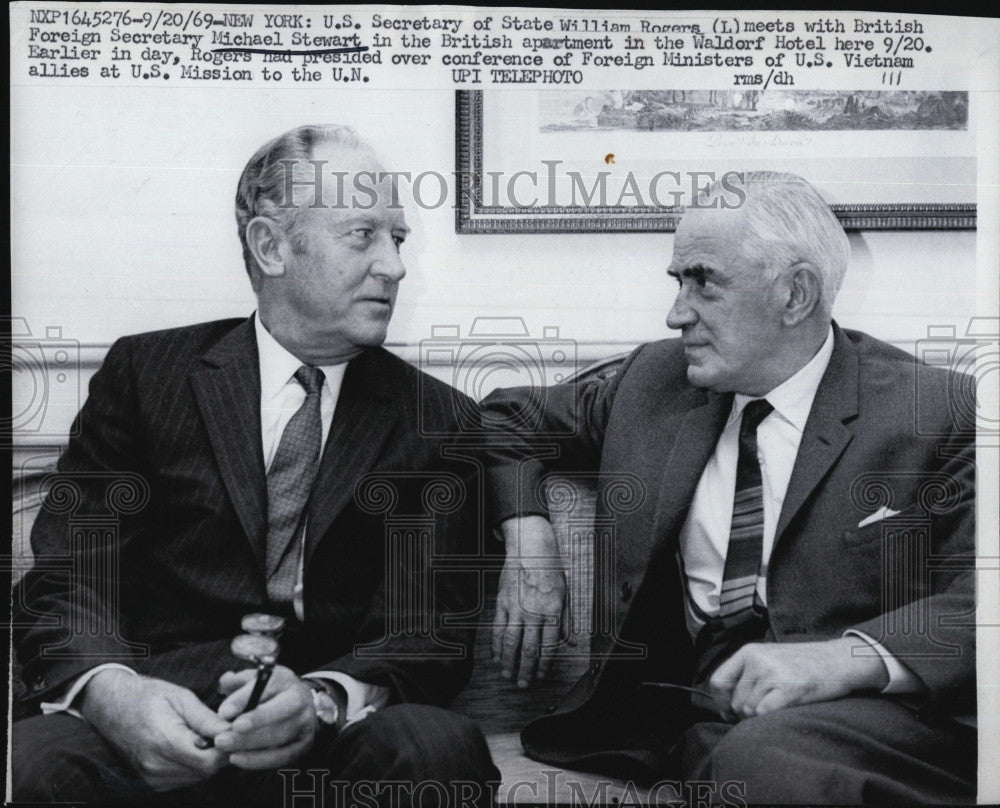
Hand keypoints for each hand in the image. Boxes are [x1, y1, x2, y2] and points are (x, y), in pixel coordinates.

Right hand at [78, 669, 230, 790]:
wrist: (111, 706)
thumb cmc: (148, 696)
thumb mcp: (181, 697)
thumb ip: (207, 718)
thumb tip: (232, 730)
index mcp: (164, 741)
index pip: (209, 760)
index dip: (226, 747)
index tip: (233, 730)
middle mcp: (155, 765)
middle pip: (205, 771)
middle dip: (220, 752)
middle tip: (220, 730)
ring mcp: (150, 777)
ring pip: (196, 777)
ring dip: (206, 759)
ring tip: (203, 735)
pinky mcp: (150, 782)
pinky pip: (183, 779)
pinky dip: (193, 765)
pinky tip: (191, 745)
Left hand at [213, 665, 315, 769]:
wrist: (300, 707)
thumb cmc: (270, 693)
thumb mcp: (256, 680)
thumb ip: (238, 681)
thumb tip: (225, 681)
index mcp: (285, 680)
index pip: (267, 687)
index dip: (244, 700)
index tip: (224, 712)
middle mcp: (299, 700)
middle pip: (277, 712)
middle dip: (249, 726)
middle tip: (222, 738)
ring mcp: (305, 723)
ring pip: (278, 737)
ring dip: (249, 745)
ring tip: (225, 749)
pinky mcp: (304, 744)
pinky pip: (282, 756)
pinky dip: (259, 760)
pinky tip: (237, 759)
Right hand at [493, 515, 567, 687]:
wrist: (530, 549)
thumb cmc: (550, 572)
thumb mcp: (565, 595)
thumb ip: (566, 622)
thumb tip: (570, 643)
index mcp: (552, 612)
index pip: (548, 646)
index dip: (544, 665)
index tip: (540, 676)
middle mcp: (533, 613)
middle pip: (528, 649)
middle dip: (525, 670)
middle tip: (523, 685)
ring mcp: (515, 608)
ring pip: (510, 642)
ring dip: (508, 662)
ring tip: (507, 675)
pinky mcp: (502, 602)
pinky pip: (498, 628)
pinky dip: (496, 645)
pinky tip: (497, 656)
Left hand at [708, 638, 889, 720]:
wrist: (837, 660)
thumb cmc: (802, 663)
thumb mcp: (768, 658)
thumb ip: (747, 674)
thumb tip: (725, 704)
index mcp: (748, 651)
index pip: (718, 681)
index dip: (721, 702)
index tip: (729, 712)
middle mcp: (756, 660)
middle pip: (735, 701)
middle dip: (744, 714)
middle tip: (762, 712)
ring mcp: (772, 673)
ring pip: (749, 710)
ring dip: (759, 716)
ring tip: (777, 707)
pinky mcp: (788, 688)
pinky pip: (764, 713)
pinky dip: (770, 717)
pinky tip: (783, 709)